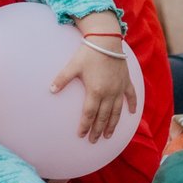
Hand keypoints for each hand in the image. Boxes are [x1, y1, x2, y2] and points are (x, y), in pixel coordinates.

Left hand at [51, 23, 135, 142]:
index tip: (82, 135)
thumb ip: (62, 79)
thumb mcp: (72, 66)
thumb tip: (50, 89)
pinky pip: (131, 96)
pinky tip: (132, 114)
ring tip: (109, 135)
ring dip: (113, 124)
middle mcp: (109, 93)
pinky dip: (132, 105)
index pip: (89, 114)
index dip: (85, 126)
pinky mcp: (126, 81)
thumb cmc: (88, 53)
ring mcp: (119, 88)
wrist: (107, 41)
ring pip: (117, 111)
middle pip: (103, 117)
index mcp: (95, 91)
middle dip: (98, 130)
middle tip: (94, 140)